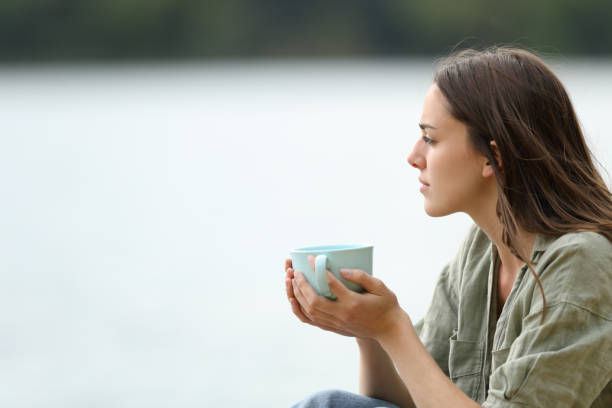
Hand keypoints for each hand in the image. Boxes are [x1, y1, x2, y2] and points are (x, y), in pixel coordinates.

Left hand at [287, 256, 406, 340]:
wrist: (388, 329)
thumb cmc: (385, 304)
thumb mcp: (380, 287)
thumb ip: (362, 277)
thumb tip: (341, 270)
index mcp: (354, 303)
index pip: (331, 284)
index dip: (319, 270)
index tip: (311, 258)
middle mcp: (342, 315)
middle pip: (314, 300)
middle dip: (301, 285)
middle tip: (295, 271)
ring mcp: (336, 323)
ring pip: (310, 311)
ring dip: (297, 296)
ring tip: (291, 281)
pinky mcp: (333, 328)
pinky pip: (311, 321)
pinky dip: (300, 310)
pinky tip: (294, 299)